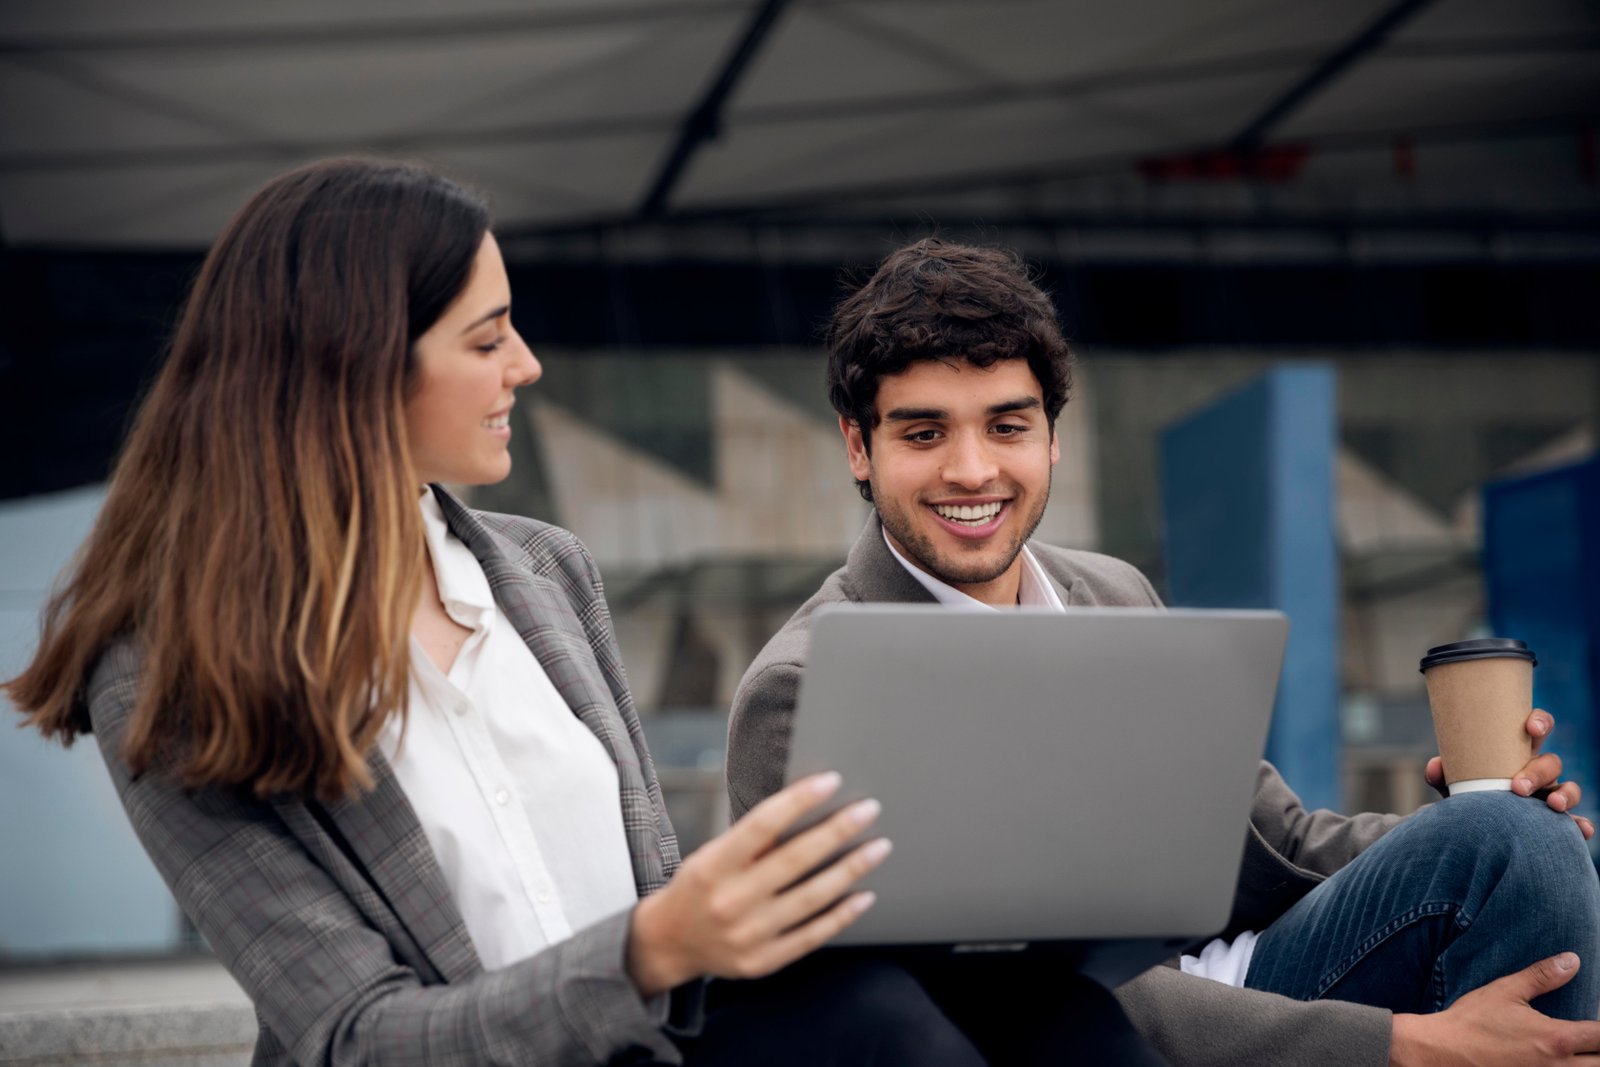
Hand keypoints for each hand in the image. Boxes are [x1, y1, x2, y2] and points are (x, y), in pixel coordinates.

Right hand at [625, 772, 888, 996]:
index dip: (800, 799)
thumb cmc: (699, 886)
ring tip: (879, 847)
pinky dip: (842, 915)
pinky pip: (813, 934)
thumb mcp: (712, 854)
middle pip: (796, 859)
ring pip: (812, 897)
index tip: (832, 780)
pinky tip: (865, 895)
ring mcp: (749, 935)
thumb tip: (806, 806)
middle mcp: (731, 900)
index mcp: (714, 866)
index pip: (762, 823)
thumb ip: (753, 840)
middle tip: (870, 809)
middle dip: (838, 830)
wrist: (670, 942)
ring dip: (851, 869)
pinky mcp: (764, 961)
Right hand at [1389, 953, 1599, 1064]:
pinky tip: (1561, 1062)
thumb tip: (1573, 960)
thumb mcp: (1505, 991)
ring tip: (1582, 1053)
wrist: (1439, 1053)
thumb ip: (1542, 976)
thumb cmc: (1471, 1021)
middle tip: (1592, 1039)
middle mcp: (1559, 1066)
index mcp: (1557, 1038)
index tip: (1597, 1019)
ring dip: (1589, 1063)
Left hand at [1425, 709, 1592, 839]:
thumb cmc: (1468, 797)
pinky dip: (1580, 825)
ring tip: (1552, 805)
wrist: (1472, 831)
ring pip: (1569, 788)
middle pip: (1552, 762)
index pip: (1536, 729)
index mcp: (1515, 754)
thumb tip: (1436, 765)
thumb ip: (1442, 776)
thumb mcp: (1453, 785)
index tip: (1531, 728)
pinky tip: (1580, 831)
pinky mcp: (1557, 821)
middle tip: (1518, 786)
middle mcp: (1537, 772)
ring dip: (1565, 794)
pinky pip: (1576, 822)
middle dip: (1538, 771)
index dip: (1540, 723)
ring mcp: (1549, 795)